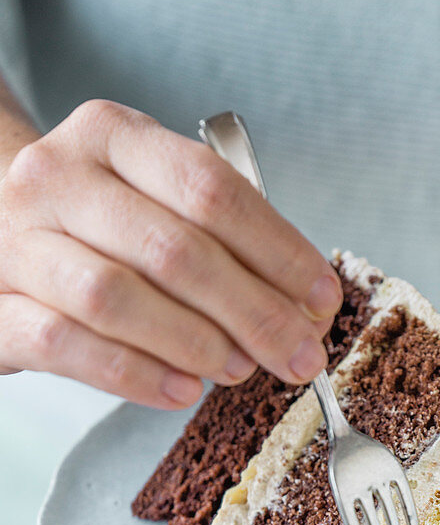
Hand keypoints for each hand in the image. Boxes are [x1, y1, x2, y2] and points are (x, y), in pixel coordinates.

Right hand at [0, 100, 341, 407]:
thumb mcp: (159, 202)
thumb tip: (307, 310)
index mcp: (111, 136)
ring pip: (116, 296)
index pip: (210, 189)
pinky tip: (184, 389)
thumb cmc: (101, 224)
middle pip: (174, 249)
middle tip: (299, 356)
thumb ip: (229, 244)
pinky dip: (136, 374)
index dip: (279, 251)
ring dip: (197, 342)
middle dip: (254, 311)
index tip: (323, 299)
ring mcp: (16, 241)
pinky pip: (66, 345)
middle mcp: (57, 178)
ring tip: (242, 370)